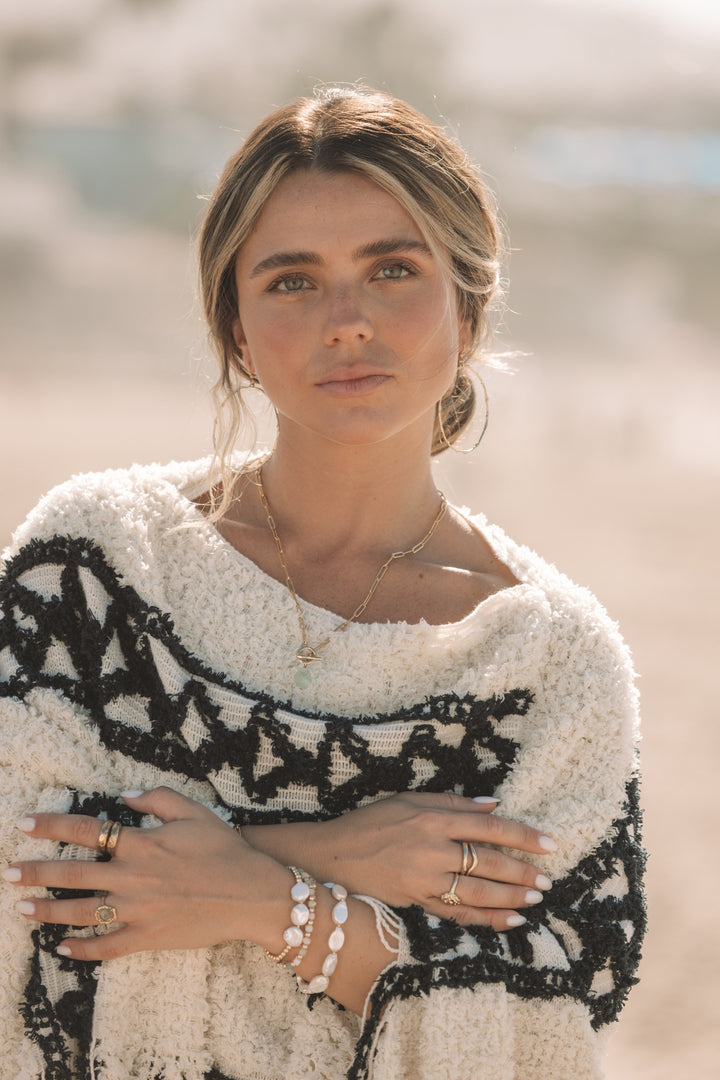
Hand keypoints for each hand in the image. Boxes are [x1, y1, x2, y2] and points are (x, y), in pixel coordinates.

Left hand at [3, 787, 285, 960]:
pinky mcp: (147, 939)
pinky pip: (106, 948)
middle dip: (34, 872)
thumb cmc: (225, 849)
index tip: (23, 824)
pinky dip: (81, 950)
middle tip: (8, 872)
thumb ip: (157, 798)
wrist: (253, 893)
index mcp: (142, 842)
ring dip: (46, 911)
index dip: (51, 826)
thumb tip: (124, 794)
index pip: (85, 830)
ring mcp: (137, 911)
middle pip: (71, 874)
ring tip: (21, 908)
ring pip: (80, 912)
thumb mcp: (195, 811)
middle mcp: (132, 877)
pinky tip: (61, 948)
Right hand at [245, 792, 555, 930]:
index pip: (488, 827)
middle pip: (487, 862)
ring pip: (477, 892)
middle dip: (522, 872)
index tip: (549, 845)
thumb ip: (452, 803)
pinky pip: (457, 914)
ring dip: (510, 898)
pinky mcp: (415, 902)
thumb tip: (493, 805)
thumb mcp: (408, 799)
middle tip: (546, 880)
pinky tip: (507, 921)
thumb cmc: (370, 822)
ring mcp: (424, 878)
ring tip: (534, 900)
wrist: (331, 856)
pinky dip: (484, 920)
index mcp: (432, 818)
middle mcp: (431, 849)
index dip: (522, 836)